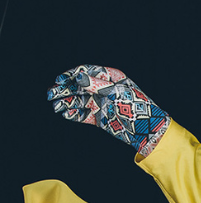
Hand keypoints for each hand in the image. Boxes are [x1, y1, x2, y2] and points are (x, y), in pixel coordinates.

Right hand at [47, 65, 169, 155]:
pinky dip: (73, 114)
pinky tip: (64, 114)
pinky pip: (83, 114)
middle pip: (80, 87)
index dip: (72, 75)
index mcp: (111, 78)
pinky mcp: (100, 118)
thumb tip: (78, 76)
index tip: (59, 79)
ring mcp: (102, 104)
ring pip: (79, 101)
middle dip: (65, 90)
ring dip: (66, 102)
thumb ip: (97, 85)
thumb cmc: (136, 107)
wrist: (147, 130)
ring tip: (55, 106)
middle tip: (50, 94)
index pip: (87, 72)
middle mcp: (105, 90)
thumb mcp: (116, 93)